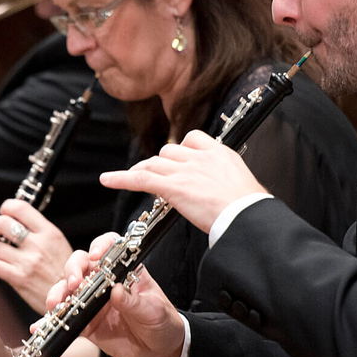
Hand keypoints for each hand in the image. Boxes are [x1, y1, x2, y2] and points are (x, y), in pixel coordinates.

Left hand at [0, 199, 72, 311]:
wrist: (72, 298)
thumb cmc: (65, 273)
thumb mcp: (59, 245)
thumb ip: (40, 233)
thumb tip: (18, 222)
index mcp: (49, 232)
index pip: (21, 208)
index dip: (7, 207)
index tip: (4, 212)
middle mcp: (38, 245)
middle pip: (3, 224)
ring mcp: (28, 262)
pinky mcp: (19, 279)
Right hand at [44, 235, 186, 356]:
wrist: (160, 352)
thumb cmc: (162, 323)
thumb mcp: (154, 311)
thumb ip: (135, 302)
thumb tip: (117, 292)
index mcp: (124, 270)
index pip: (109, 247)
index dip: (100, 246)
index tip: (97, 257)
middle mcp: (104, 281)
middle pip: (80, 264)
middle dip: (72, 270)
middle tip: (73, 284)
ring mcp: (91, 301)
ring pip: (67, 289)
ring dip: (57, 293)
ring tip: (55, 305)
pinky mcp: (84, 322)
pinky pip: (64, 319)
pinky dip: (51, 322)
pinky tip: (40, 326)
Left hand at [99, 129, 265, 232]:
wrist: (247, 217)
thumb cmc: (249, 209)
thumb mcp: (242, 184)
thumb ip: (225, 179)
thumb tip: (220, 189)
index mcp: (219, 153)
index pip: (192, 139)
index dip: (181, 151)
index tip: (178, 161)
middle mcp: (199, 158)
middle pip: (168, 152)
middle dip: (160, 164)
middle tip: (155, 177)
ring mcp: (185, 171)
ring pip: (154, 164)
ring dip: (142, 171)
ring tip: (132, 178)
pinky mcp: (173, 187)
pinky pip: (141, 179)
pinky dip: (121, 178)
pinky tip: (108, 179)